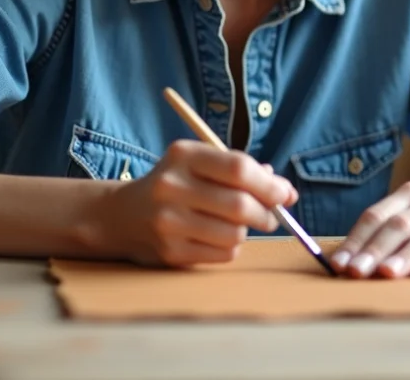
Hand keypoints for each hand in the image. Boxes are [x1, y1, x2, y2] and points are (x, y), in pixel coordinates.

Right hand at [103, 140, 296, 267]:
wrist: (124, 216)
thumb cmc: (177, 185)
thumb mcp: (200, 164)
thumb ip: (241, 171)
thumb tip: (285, 191)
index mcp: (183, 155)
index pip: (238, 168)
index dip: (269, 184)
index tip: (286, 193)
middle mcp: (172, 186)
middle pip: (240, 204)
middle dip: (267, 213)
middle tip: (272, 216)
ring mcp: (168, 221)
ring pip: (235, 233)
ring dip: (245, 232)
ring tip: (233, 225)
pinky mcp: (170, 252)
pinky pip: (223, 254)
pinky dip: (230, 248)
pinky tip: (215, 238)